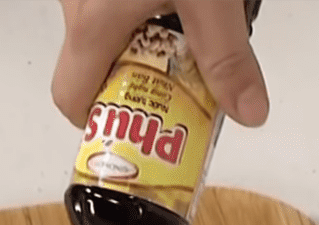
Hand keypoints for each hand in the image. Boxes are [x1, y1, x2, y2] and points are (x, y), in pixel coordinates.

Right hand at [52, 0, 268, 127]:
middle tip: (169, 75)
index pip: (70, 99)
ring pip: (97, 28)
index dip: (95, 119)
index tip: (129, 120)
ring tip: (177, 24)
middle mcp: (75, 4)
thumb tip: (248, 112)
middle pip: (87, 64)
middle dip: (128, 78)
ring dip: (135, 39)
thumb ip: (227, 55)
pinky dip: (133, 5)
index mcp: (93, 25)